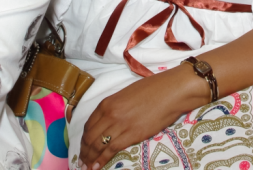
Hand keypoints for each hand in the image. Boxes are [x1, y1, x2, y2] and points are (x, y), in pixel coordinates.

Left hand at [79, 65, 209, 169]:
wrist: (171, 91)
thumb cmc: (153, 89)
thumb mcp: (127, 95)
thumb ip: (115, 108)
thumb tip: (110, 120)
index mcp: (107, 103)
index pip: (89, 125)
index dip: (83, 139)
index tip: (82, 147)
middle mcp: (110, 114)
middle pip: (90, 137)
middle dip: (84, 151)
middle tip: (81, 161)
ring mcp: (120, 125)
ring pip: (98, 145)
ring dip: (90, 158)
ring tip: (86, 167)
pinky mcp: (131, 135)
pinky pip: (110, 150)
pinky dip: (101, 160)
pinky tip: (96, 167)